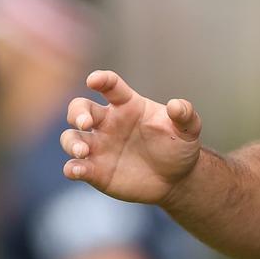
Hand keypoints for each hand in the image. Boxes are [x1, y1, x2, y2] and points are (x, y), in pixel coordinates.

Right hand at [61, 70, 202, 206]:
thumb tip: (176, 105)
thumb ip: (185, 115)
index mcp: (128, 105)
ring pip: (71, 137)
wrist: (176, 179)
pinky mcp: (95, 171)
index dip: (101, 79)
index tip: (95, 80)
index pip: (110, 86)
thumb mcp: (189, 129)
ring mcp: (99, 147)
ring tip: (82, 151)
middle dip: (77, 112)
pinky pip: (75, 167)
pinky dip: (72, 168)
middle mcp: (108, 123)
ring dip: (71, 142)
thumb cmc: (179, 147)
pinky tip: (78, 170)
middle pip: (80, 108)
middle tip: (85, 122)